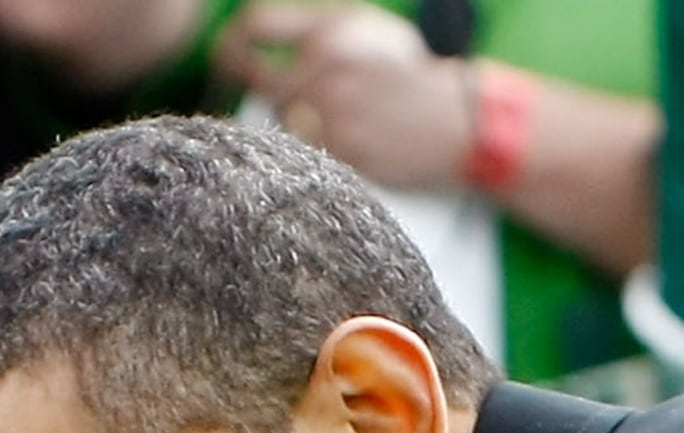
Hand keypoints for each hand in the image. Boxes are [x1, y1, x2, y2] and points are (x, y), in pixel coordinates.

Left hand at [217, 3, 474, 193]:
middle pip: (257, 80)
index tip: (224, 55)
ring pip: (279, 119)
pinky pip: (302, 152)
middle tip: (269, 96)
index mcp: (332, 31)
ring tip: (330, 116)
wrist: (458, 122)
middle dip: (259, 88)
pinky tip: (344, 139)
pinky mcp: (339, 152)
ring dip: (292, 120)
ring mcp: (330, 113)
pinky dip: (312, 148)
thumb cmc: (410, 75)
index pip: (254, 28)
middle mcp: (326, 69)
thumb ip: (315, 34)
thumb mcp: (369, 32)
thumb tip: (252, 39)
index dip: (232, 42)